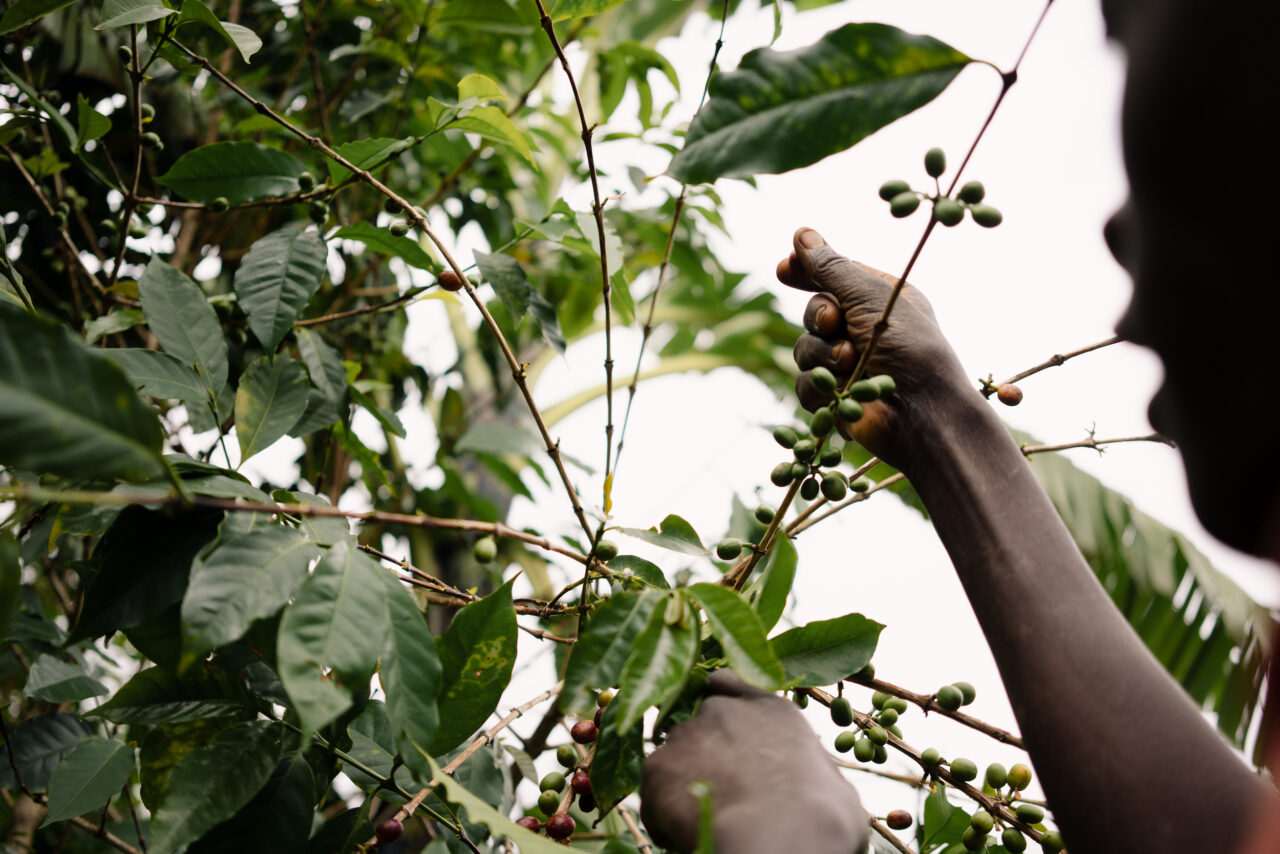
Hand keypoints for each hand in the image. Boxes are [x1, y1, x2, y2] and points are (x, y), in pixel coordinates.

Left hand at [640, 671, 866, 853]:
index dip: (721, 707)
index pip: (728, 685)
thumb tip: (801, 774)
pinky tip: (684, 833)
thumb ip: (802, 763)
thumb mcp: (829, 780)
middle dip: (702, 753)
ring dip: (683, 782)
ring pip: (674, 758)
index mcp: (769, 708)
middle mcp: (722, 710)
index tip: (723, 734)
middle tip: (717, 791)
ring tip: (704, 816)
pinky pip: (654, 791)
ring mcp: (686, 734)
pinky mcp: (656, 766)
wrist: (781, 838)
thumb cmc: (820, 819)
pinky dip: (663, 812)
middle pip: (698, 724)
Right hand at [778, 227, 972, 470]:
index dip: (806, 271)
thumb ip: (832, 268)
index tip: (784, 269)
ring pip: (804, 349)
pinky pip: (804, 383)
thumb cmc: (911, 349)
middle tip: (836, 323)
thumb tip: (801, 234)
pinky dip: (819, 384)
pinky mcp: (835, 398)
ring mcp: (848, 366)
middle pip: (813, 312)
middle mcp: (863, 329)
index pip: (833, 276)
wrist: (922, 413)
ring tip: (850, 362)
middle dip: (820, 318)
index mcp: (879, 299)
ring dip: (822, 353)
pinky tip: (841, 391)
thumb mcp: (870, 297)